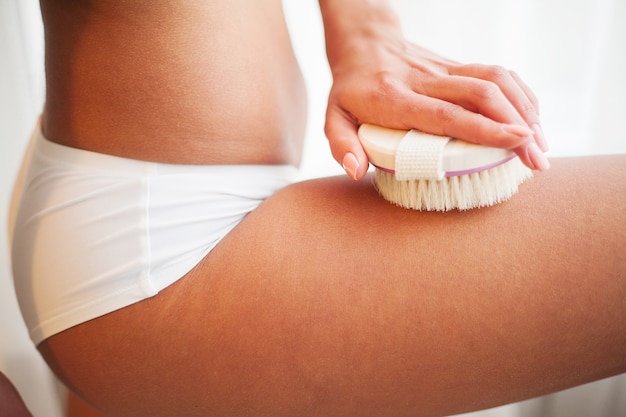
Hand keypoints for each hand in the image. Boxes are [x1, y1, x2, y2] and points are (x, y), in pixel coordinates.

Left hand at [323, 22, 548, 179]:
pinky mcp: (455, 64)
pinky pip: (495, 73)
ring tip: (541, 143)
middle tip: (537, 160)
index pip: (446, 114)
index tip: (516, 143)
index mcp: (395, 98)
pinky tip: (530, 117)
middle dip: (517, 126)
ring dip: (524, 109)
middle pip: (481, 95)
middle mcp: (425, 80)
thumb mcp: (332, 116)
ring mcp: (443, 69)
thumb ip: (341, 144)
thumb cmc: (348, 87)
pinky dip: (518, 94)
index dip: (484, 128)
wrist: (362, 41)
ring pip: (494, 79)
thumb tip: (356, 171)